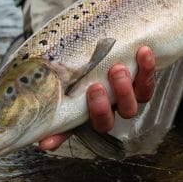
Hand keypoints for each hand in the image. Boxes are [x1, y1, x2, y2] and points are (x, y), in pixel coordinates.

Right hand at [37, 45, 155, 150]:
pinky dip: (146, 69)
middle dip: (100, 108)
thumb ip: (60, 71)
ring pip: (129, 106)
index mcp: (85, 107)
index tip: (47, 142)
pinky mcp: (143, 84)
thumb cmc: (90, 52)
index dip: (59, 137)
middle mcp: (107, 108)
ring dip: (123, 89)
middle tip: (95, 88)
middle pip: (106, 122)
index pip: (70, 128)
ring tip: (118, 69)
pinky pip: (147, 84)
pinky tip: (143, 52)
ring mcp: (126, 98)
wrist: (118, 39)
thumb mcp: (74, 60)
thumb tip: (35, 77)